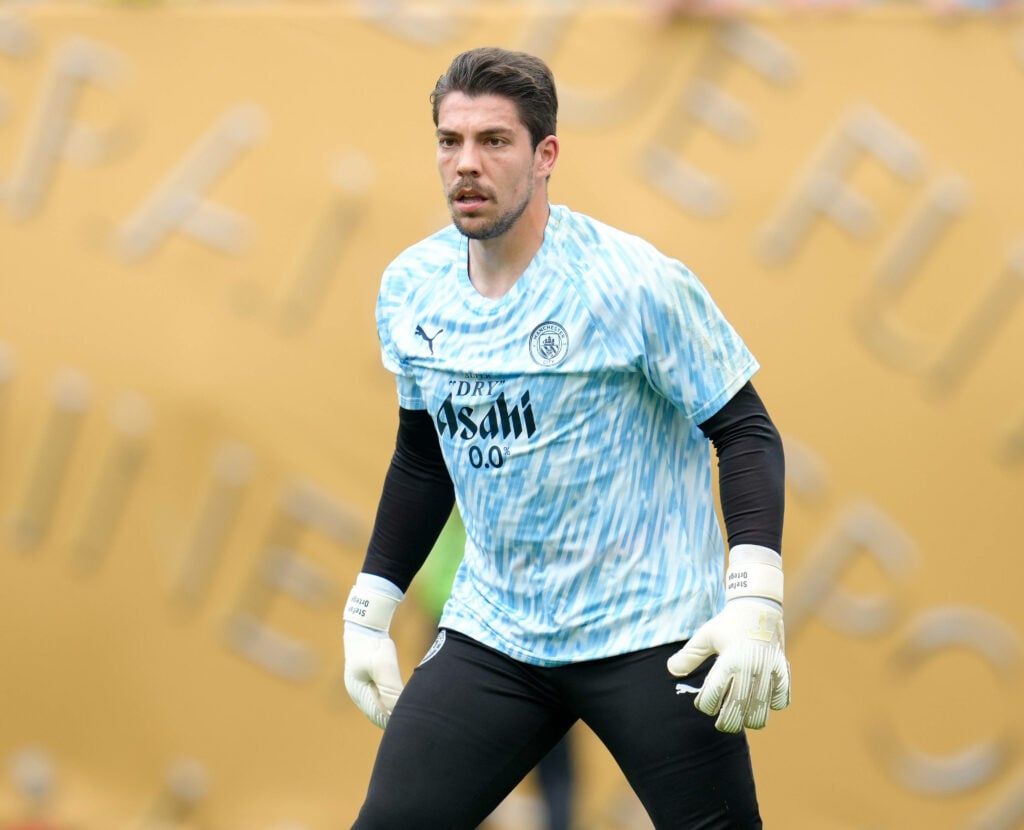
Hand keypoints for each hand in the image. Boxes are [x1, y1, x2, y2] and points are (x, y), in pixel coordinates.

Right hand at [343, 578, 403, 728]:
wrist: (365, 625)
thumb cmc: (373, 645)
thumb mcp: (383, 665)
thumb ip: (390, 689)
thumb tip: (397, 711)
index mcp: (359, 693)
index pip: (379, 716)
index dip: (395, 724)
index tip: (413, 727)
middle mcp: (360, 694)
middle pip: (379, 716)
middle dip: (395, 723)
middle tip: (417, 728)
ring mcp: (364, 688)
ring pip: (381, 709)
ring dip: (395, 715)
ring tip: (415, 721)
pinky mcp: (371, 682)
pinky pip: (383, 700)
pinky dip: (393, 705)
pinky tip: (406, 707)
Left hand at [668, 598, 789, 732]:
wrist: (759, 605)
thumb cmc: (728, 623)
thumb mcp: (705, 636)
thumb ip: (689, 655)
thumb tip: (671, 670)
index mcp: (728, 660)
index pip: (713, 697)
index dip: (705, 706)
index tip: (704, 704)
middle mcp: (749, 668)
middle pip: (737, 711)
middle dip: (727, 723)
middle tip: (722, 724)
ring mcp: (768, 671)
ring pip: (760, 712)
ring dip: (749, 719)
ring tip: (741, 717)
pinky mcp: (782, 671)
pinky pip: (780, 700)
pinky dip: (771, 705)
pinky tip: (762, 701)